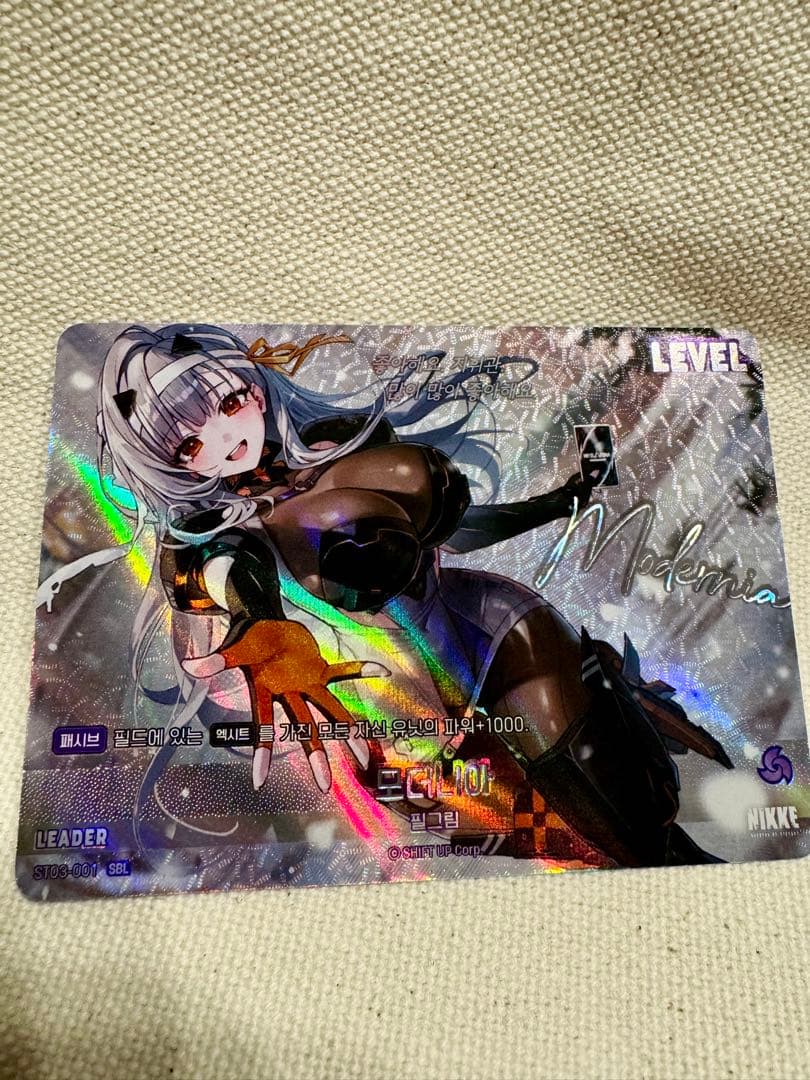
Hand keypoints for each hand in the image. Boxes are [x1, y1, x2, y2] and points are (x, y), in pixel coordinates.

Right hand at [182, 619, 388, 792]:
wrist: (261, 619)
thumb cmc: (247, 637)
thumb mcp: (234, 648)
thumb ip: (218, 660)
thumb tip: (192, 668)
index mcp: (266, 691)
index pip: (262, 726)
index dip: (261, 751)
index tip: (259, 782)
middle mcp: (289, 693)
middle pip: (304, 728)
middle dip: (315, 755)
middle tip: (326, 785)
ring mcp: (306, 682)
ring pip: (330, 709)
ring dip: (346, 729)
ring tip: (366, 754)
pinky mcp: (318, 668)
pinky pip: (341, 671)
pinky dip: (358, 669)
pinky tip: (381, 671)